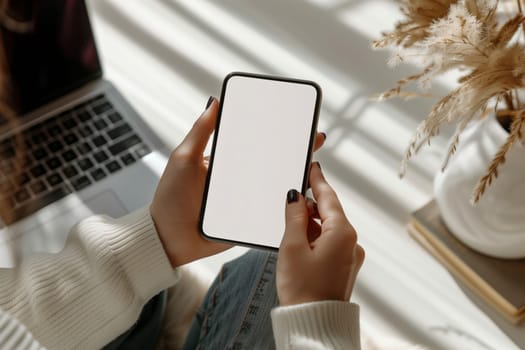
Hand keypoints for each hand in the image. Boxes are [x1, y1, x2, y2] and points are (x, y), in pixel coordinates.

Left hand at [151, 97, 326, 267]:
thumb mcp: (184, 159)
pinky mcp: (249, 220)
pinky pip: (271, 212)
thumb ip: (200, 132)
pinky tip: (303, 200)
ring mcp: (246, 200)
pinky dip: (287, 207)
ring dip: (294, 179)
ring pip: (275, 187)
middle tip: (315, 140)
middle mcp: (239, 178)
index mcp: (226, 161)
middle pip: (272, 163)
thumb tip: (214, 101)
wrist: (168, 239)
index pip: (255, 142)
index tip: (295, 120)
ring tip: (313, 169)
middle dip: (294, 152)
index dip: (274, 132)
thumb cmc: (171, 197)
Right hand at [276, 163, 364, 305]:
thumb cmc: (302, 289)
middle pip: (330, 212)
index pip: (329, 197)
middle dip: (311, 204)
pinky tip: (300, 241)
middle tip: (292, 196)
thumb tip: (296, 196)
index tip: (312, 167)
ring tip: (290, 224)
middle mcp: (351, 242)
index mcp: (342, 233)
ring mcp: (350, 256)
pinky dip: (316, 237)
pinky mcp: (344, 267)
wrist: (313, 322)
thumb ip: (294, 216)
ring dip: (311, 223)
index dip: (318, 181)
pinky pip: (330, 243)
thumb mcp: (292, 246)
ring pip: (329, 228)